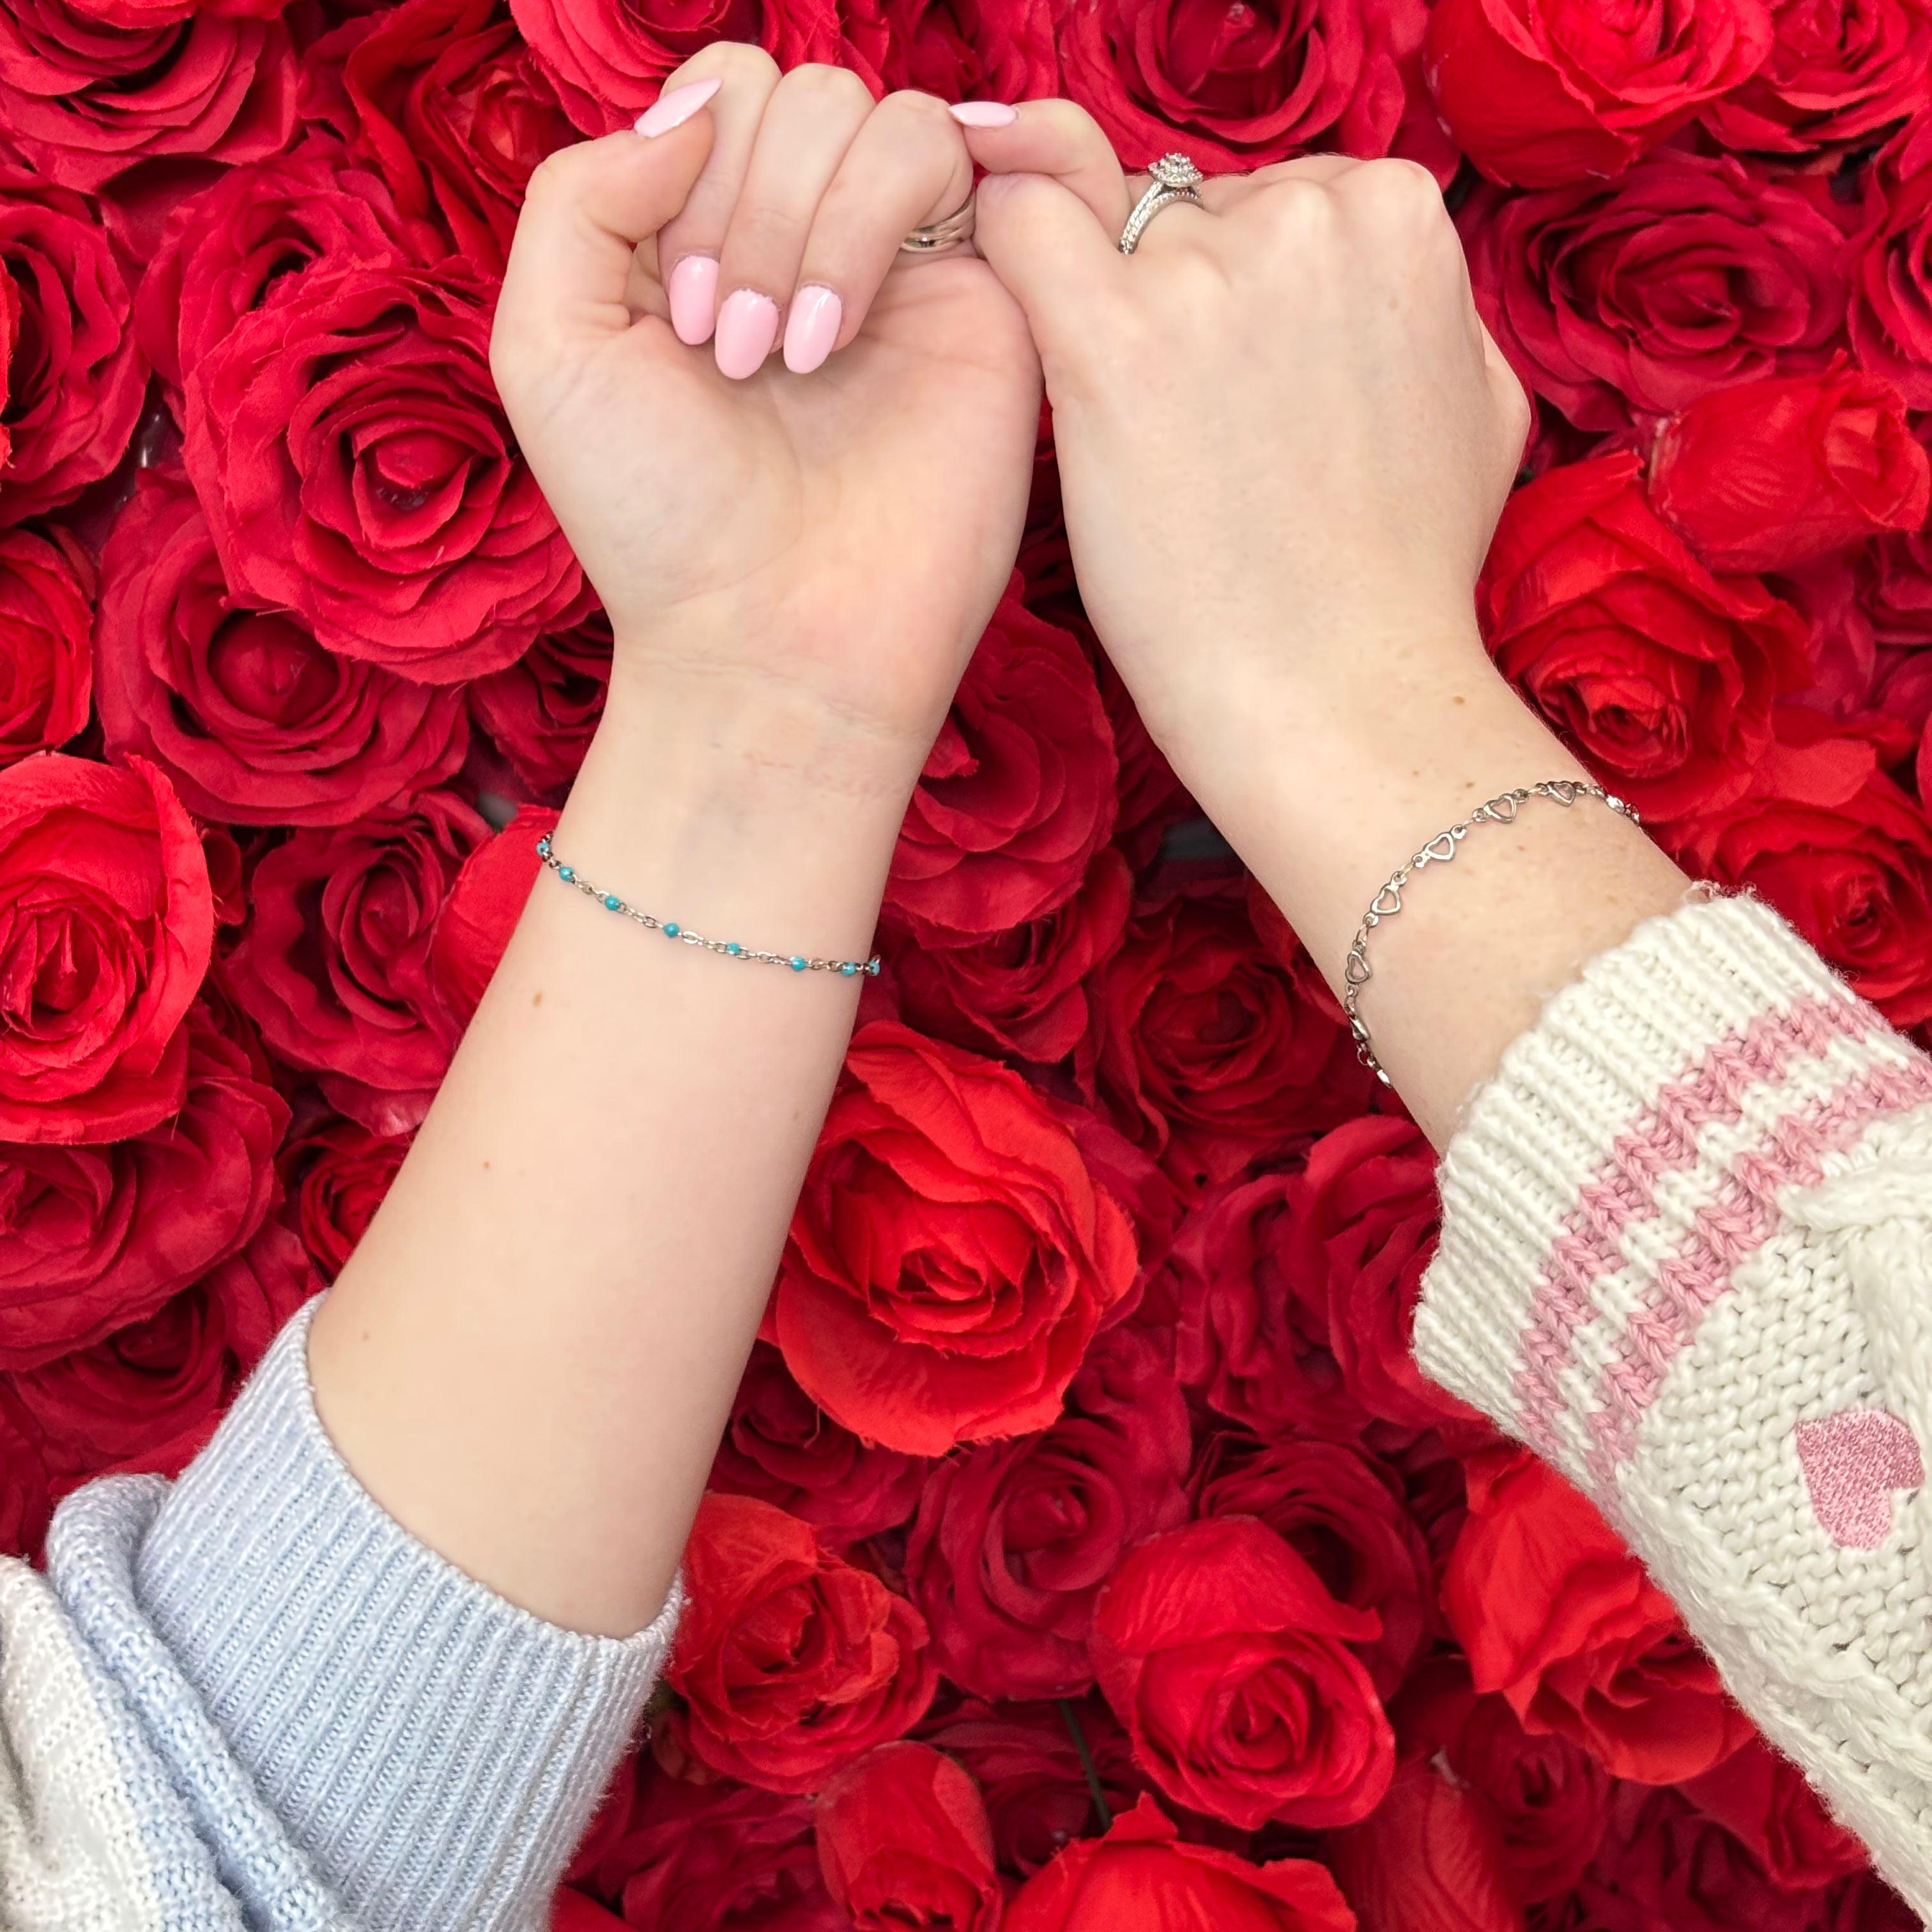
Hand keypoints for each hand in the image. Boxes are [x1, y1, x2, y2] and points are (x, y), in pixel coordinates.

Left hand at [491, 47, 1042, 794]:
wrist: (774, 639)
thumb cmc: (658, 520)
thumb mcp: (548, 346)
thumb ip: (578, 193)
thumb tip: (692, 110)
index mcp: (707, 239)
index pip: (717, 95)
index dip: (686, 167)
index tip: (672, 317)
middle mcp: (807, 242)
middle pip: (793, 89)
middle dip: (741, 206)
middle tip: (724, 351)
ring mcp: (899, 267)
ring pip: (870, 111)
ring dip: (803, 221)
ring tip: (782, 358)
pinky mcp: (979, 297)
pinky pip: (945, 152)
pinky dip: (870, 221)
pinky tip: (836, 335)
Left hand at [958, 110, 1682, 1143]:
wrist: (1339, 694)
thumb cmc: (1404, 577)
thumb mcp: (1478, 404)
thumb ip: (1425, 305)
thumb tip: (1373, 270)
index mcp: (1398, 213)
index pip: (1274, 197)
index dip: (1242, 287)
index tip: (1240, 378)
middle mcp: (1306, 213)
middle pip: (1187, 212)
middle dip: (1174, 298)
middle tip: (1190, 428)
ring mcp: (1203, 272)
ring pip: (1104, 232)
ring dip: (1104, 317)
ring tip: (1142, 447)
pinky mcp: (1109, 342)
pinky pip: (1015, 226)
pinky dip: (1001, 251)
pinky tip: (1011, 322)